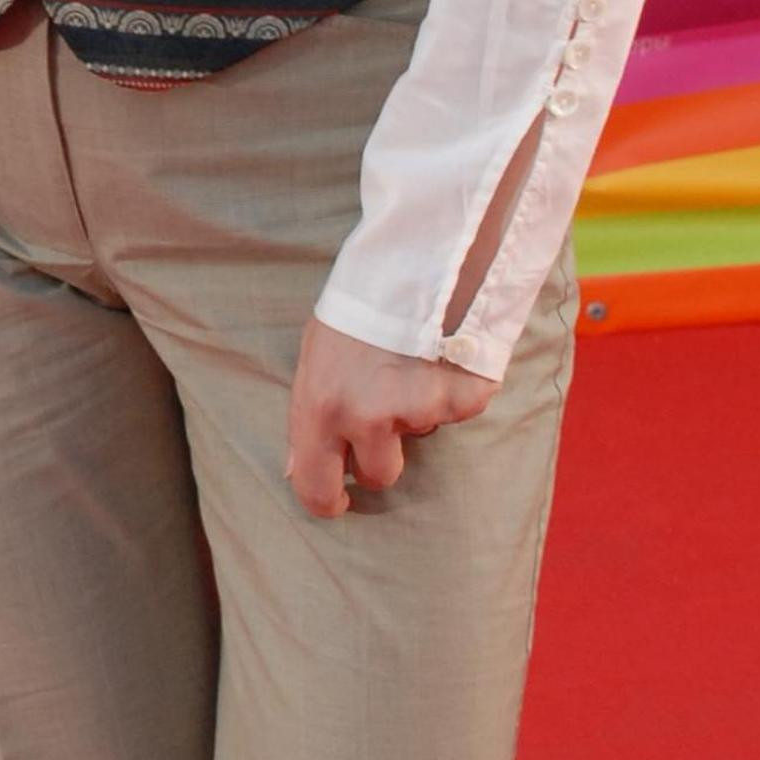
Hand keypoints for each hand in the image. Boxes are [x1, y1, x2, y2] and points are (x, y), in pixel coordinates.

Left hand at [285, 317, 495, 517]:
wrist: (414, 259)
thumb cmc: (358, 306)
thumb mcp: (317, 352)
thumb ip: (310, 412)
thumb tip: (297, 469)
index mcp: (320, 405)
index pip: (316, 487)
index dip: (327, 500)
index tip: (339, 499)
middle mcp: (367, 417)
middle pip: (378, 476)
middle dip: (381, 453)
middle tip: (385, 408)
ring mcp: (417, 411)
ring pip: (419, 438)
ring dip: (416, 412)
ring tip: (411, 361)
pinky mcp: (461, 402)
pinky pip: (454, 412)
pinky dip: (450, 390)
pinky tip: (441, 353)